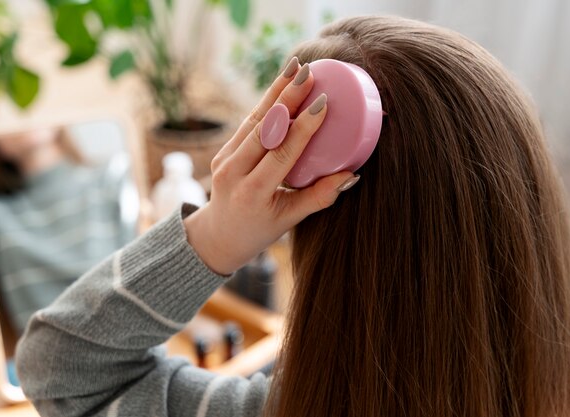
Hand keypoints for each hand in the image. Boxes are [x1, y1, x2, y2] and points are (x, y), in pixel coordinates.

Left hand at [183, 58, 358, 274]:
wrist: (218, 236)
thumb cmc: (259, 230)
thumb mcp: (290, 219)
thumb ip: (319, 198)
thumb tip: (351, 175)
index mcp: (253, 192)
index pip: (281, 153)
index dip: (303, 127)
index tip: (321, 102)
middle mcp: (233, 172)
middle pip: (264, 128)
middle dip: (286, 97)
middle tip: (307, 72)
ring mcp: (224, 159)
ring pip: (253, 120)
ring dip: (275, 92)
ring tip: (295, 68)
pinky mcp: (222, 151)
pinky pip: (247, 124)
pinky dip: (265, 104)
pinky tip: (281, 85)